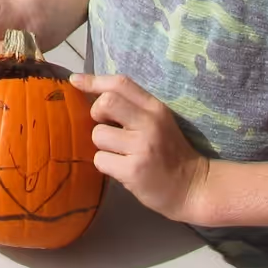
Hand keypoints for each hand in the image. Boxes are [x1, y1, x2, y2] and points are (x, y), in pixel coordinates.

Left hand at [72, 73, 211, 221]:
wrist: (192, 187)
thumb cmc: (169, 152)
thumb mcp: (158, 122)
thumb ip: (132, 108)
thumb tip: (92, 93)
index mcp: (155, 109)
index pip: (121, 84)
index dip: (94, 80)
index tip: (75, 81)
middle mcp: (150, 124)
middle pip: (106, 103)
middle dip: (96, 113)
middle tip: (105, 127)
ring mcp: (142, 148)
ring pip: (98, 135)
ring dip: (102, 145)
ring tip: (119, 154)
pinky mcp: (133, 171)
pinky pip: (100, 160)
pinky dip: (105, 164)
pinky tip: (121, 169)